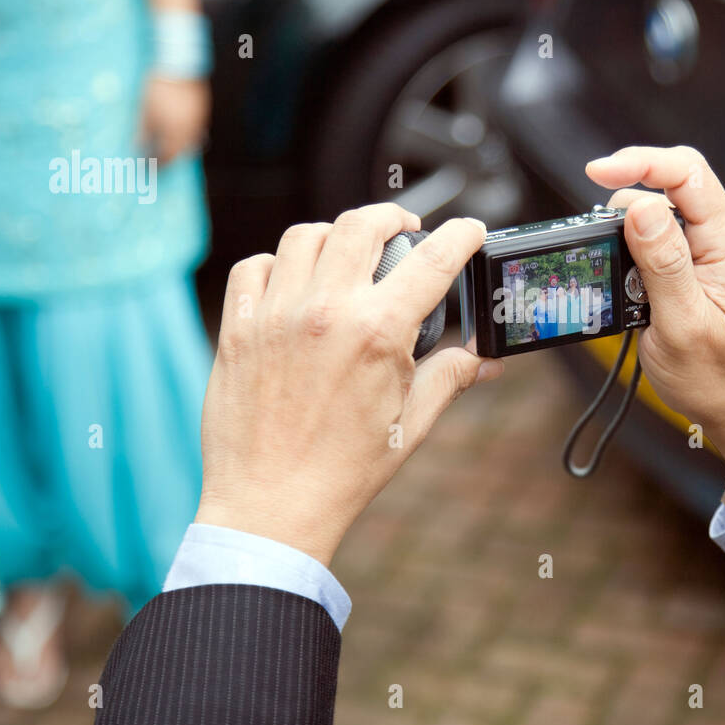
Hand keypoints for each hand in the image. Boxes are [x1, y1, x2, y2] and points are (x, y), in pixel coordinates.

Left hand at [138, 76, 209, 164]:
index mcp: (175, 133)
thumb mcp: (146, 111)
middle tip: (160, 160)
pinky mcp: (202, 112)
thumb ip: (143, 132)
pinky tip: (180, 130)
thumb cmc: (159, 89)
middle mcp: (190, 132)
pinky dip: (188, 135)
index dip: (159, 165)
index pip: (168, 157)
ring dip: (181, 147)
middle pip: (182, 152)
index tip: (150, 169)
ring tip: (170, 147)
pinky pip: (196, 131)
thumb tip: (138, 147)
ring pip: (191, 143)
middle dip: (171, 158)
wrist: (181, 67)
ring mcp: (199, 122)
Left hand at [195, 207, 502, 565]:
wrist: (272, 507)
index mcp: (378, 332)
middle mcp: (325, 311)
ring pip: (305, 235)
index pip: (432, 259)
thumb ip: (451, 378)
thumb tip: (485, 360)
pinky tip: (293, 283)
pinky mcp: (238, 330)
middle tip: (404, 228)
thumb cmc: (344, 473)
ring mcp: (276, 316)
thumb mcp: (412, 424)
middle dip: (392, 216)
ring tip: (348, 254)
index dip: (461, 235)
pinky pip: (253, 268)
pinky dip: (277, 264)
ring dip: (335, 236)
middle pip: (361, 224)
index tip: (470, 229)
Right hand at [586, 146, 724, 470]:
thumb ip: (662, 263)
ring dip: (627, 226)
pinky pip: (656, 234)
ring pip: (658, 207)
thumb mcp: (682, 323)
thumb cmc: (716, 376)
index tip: (596, 172)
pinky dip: (631, 244)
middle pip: (670, 181)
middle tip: (603, 238)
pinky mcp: (690, 264)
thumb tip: (638, 207)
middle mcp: (722, 236)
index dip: (639, 164)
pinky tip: (625, 275)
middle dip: (628, 195)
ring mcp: (707, 248)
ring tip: (620, 274)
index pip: (687, 173)